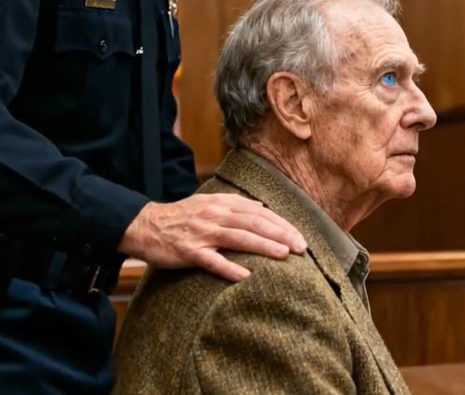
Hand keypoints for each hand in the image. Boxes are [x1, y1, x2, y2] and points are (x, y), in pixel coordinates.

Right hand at [117, 193, 306, 281]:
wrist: (147, 225)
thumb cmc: (182, 216)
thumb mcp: (210, 203)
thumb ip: (235, 206)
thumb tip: (261, 209)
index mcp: (223, 203)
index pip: (259, 212)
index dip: (281, 224)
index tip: (299, 236)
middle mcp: (216, 215)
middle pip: (254, 223)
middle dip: (280, 234)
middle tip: (301, 247)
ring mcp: (203, 233)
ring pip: (238, 238)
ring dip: (263, 246)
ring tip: (283, 254)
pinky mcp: (190, 251)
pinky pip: (212, 260)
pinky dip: (228, 268)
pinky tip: (244, 276)